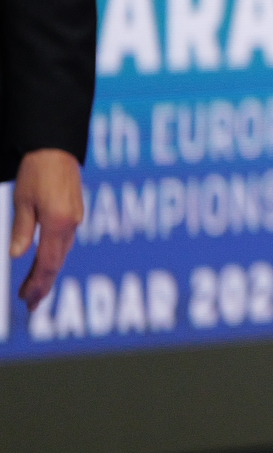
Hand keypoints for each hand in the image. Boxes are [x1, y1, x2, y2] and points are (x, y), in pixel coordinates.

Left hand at [11, 148, 84, 306]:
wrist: (56, 147)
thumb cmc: (37, 171)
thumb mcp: (23, 200)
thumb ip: (23, 229)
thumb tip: (19, 255)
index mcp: (58, 222)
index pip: (48, 262)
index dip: (38, 283)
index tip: (27, 300)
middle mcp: (71, 224)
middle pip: (58, 262)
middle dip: (43, 285)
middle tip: (30, 304)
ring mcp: (75, 219)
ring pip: (62, 253)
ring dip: (48, 273)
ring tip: (35, 289)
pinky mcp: (73, 214)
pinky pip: (64, 242)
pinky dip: (54, 257)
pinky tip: (46, 263)